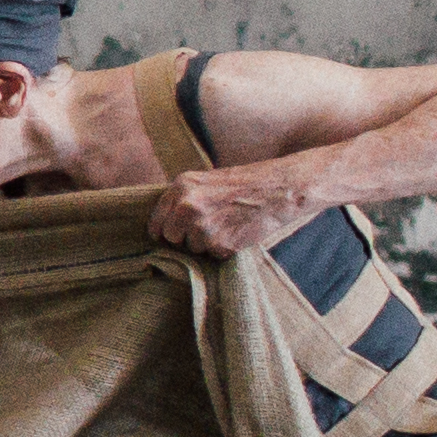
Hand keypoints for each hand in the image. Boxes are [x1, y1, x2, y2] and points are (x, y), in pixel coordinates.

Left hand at [150, 165, 324, 258]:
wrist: (279, 189)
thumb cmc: (244, 184)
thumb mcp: (205, 181)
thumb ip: (183, 198)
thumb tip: (164, 222)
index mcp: (180, 187)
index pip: (157, 223)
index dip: (164, 231)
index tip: (170, 235)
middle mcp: (187, 207)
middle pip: (172, 239)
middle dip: (186, 237)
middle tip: (208, 227)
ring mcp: (204, 227)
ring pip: (193, 249)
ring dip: (208, 243)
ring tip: (228, 225)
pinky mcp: (222, 244)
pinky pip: (214, 255)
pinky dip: (225, 249)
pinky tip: (238, 232)